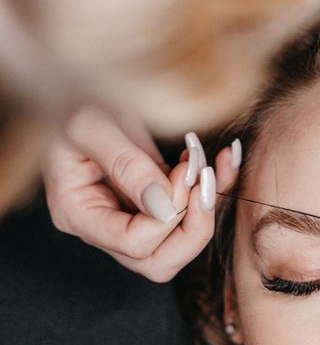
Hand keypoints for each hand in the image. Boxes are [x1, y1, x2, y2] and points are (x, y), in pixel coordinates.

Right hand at [43, 106, 240, 281]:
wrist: (85, 81)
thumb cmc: (73, 96)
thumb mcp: (91, 124)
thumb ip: (125, 165)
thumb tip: (164, 207)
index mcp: (77, 212)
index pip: (134, 244)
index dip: (168, 217)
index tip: (181, 172)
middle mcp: (102, 225)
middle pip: (158, 263)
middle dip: (193, 226)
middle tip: (203, 178)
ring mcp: (129, 217)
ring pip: (180, 246)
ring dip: (206, 209)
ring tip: (210, 164)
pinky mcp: (154, 202)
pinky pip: (191, 217)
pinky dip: (213, 191)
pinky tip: (221, 159)